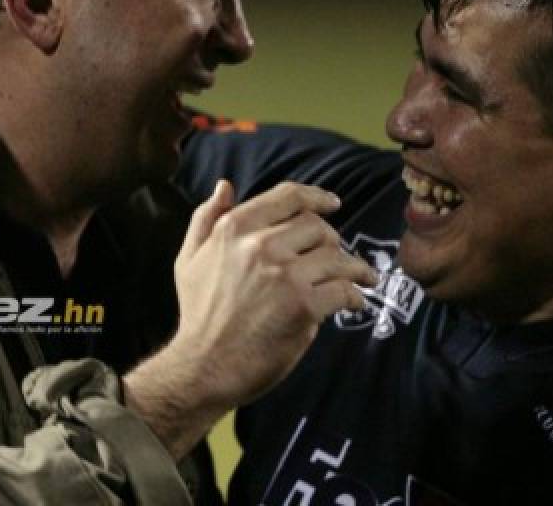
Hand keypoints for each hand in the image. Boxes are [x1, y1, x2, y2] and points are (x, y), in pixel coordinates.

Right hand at [124, 180, 375, 457]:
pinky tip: (354, 303)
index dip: (316, 197)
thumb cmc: (198, 314)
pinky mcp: (303, 306)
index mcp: (234, 228)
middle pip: (317, 227)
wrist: (203, 366)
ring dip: (354, 269)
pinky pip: (343, 290)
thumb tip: (225, 186)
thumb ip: (206, 218)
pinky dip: (354, 296)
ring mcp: (284, 275)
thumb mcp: (190, 259)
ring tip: (362, 279)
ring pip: (336, 257)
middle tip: (338, 257)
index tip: (333, 204)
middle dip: (332, 241)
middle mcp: (260, 245)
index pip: (287, 198)